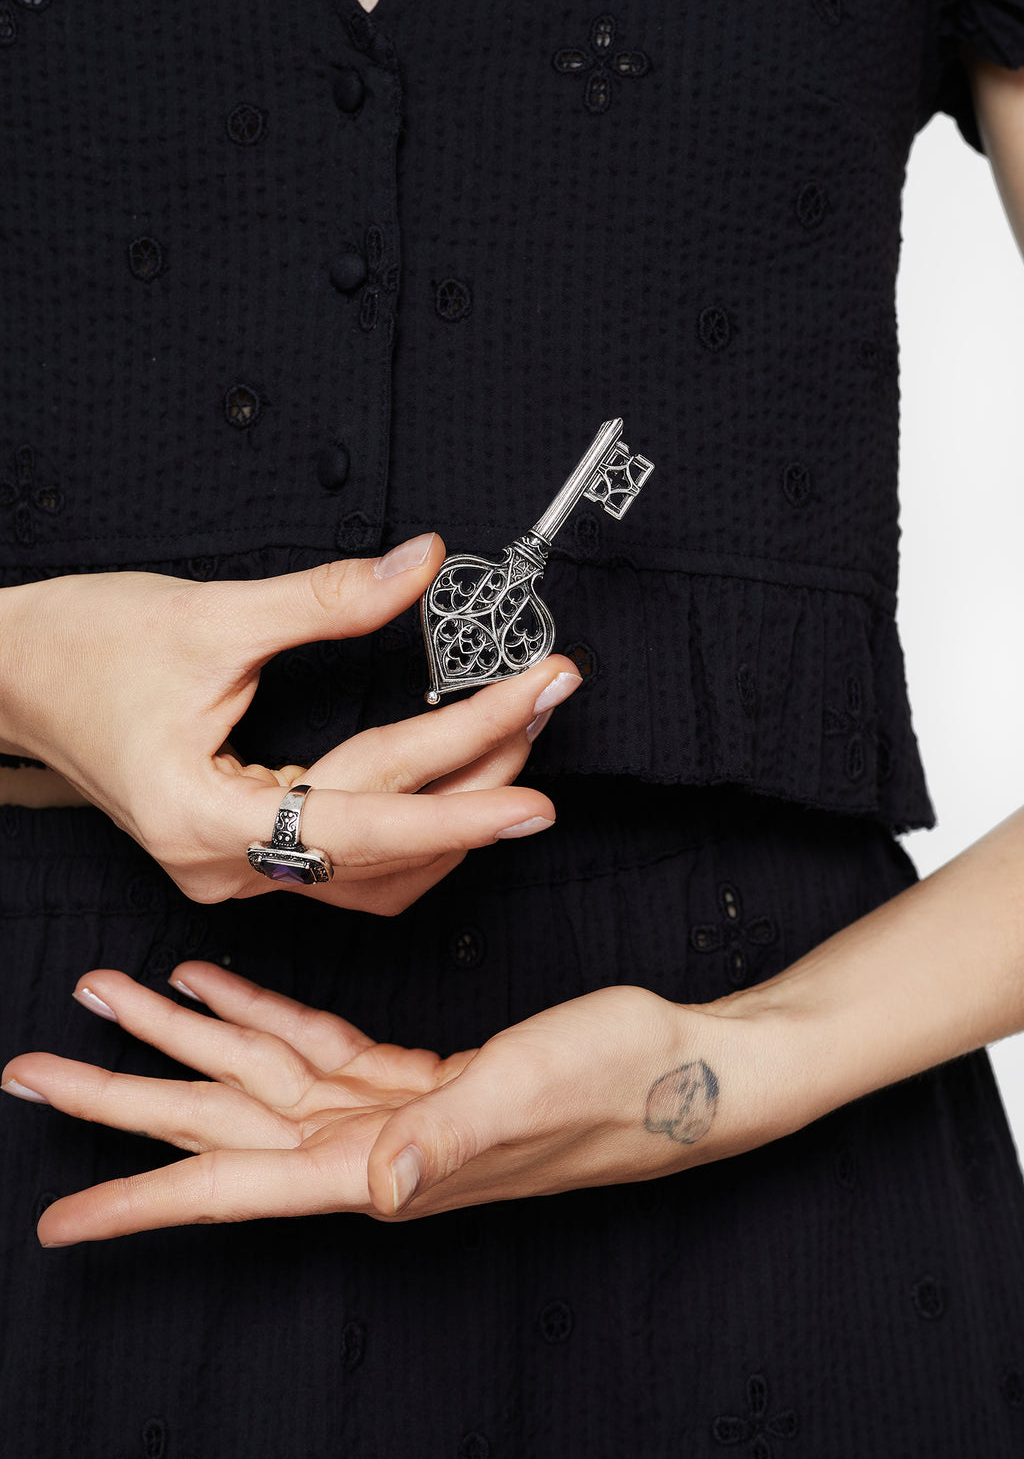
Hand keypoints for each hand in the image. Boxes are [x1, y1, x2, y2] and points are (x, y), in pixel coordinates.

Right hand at [0, 535, 581, 911]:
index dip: (458, 806)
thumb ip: (328, 600)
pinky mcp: (239, 851)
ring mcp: (229, 869)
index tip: (537, 792)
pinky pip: (345, 861)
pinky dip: (406, 824)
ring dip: (450, 809)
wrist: (12, 671)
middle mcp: (220, 866)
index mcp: (204, 819)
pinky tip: (454, 779)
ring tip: (515, 731)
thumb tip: (421, 566)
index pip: (363, 823)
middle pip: (380, 846)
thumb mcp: (212, 616)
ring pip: (370, 871)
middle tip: (544, 702)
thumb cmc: (85, 646)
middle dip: (475, 776)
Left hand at [1, 961, 775, 1244]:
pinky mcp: (422, 1076)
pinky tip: (219, 987)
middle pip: (222, 1128)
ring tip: (110, 993)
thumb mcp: (532, 1091)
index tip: (59, 1214)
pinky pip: (318, 1043)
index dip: (144, 1195)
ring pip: (259, 1076)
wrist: (690, 1066)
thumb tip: (377, 1193)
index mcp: (383, 1165)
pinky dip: (265, 1014)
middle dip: (126, 1099)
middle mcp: (373, 1149)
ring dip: (184, 1039)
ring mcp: (394, 1113)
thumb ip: (447, 1140)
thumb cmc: (623, 1080)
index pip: (238, 1185)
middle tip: (35, 1068)